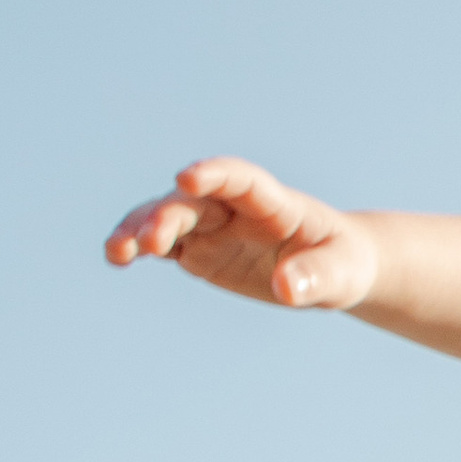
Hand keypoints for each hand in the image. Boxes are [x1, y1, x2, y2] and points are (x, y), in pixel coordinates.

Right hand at [103, 158, 382, 313]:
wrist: (332, 268)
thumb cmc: (344, 264)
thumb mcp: (341, 274)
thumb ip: (316, 277)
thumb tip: (287, 288)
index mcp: (274, 203)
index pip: (240, 179)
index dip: (214, 174)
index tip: (187, 177)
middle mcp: (236, 208)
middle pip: (194, 202)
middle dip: (168, 216)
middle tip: (150, 242)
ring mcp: (213, 227)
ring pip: (168, 217)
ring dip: (140, 229)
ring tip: (116, 254)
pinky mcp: (199, 249)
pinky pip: (163, 243)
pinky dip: (138, 247)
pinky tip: (116, 257)